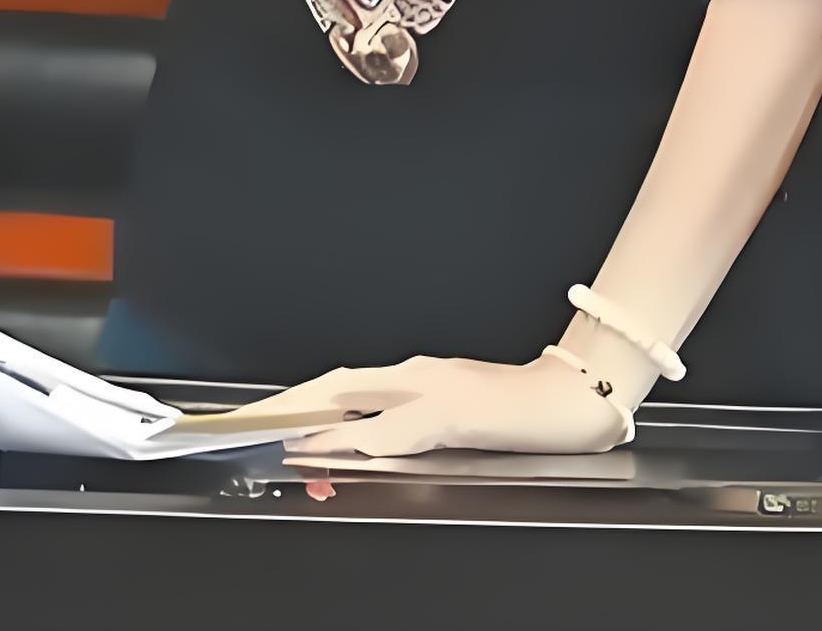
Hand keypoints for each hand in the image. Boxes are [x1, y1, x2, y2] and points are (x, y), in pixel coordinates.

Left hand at [265, 350, 631, 459]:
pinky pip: (392, 428)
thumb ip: (409, 421)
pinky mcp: (451, 413)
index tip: (263, 416)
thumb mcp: (453, 412)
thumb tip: (362, 441)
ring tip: (279, 440)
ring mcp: (432, 389)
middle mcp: (416, 373)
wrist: (569, 400)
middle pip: (335, 386)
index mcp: (414, 374)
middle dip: (290, 406)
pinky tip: (332, 446)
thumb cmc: (515, 409)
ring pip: (356, 403)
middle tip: (252, 427)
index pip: (342, 383)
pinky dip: (355, 436)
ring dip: (313, 422)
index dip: (298, 397)